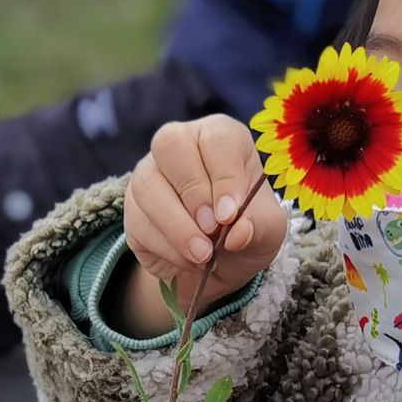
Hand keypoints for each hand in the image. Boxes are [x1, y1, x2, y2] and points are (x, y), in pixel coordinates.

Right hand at [117, 115, 288, 337]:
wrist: (219, 263)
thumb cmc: (247, 230)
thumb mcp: (268, 231)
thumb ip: (258, 227)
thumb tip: (237, 233)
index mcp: (221, 137)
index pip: (217, 139)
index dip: (223, 176)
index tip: (229, 214)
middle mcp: (181, 145)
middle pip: (170, 144)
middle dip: (192, 192)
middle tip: (212, 229)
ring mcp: (151, 172)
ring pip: (148, 185)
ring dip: (176, 226)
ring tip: (202, 254)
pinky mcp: (133, 206)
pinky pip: (138, 221)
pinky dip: (166, 247)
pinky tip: (188, 261)